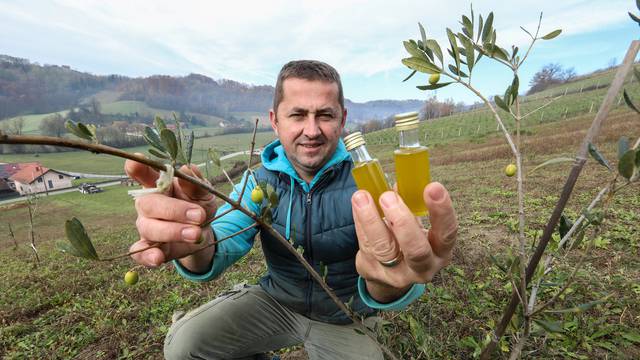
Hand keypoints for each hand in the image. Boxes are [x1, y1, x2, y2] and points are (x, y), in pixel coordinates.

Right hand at [124, 158, 217, 271]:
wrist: (204, 234)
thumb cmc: (198, 206)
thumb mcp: (204, 193)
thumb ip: (195, 183)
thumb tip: (187, 169)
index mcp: (159, 185)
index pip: (143, 172)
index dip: (137, 166)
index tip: (137, 160)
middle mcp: (148, 204)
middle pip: (149, 203)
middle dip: (174, 210)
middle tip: (198, 215)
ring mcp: (146, 226)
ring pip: (148, 228)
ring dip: (172, 231)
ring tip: (195, 234)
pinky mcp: (148, 247)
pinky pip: (139, 252)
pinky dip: (147, 256)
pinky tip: (158, 258)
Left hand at [351, 182, 457, 302]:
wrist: (390, 276)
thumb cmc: (407, 241)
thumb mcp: (417, 227)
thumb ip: (412, 205)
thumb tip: (402, 178)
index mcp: (441, 251)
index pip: (447, 233)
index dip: (442, 211)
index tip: (432, 186)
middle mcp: (423, 267)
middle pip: (416, 249)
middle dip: (402, 221)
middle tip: (388, 196)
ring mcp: (397, 274)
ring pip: (384, 249)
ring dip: (372, 219)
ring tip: (362, 197)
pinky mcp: (373, 272)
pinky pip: (365, 245)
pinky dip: (360, 222)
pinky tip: (357, 204)